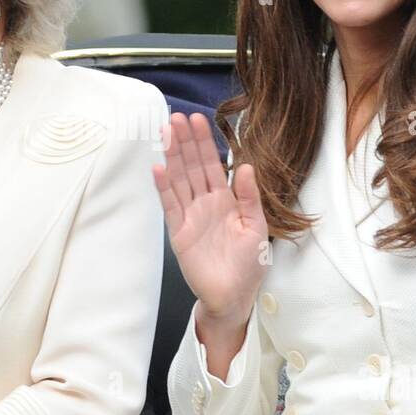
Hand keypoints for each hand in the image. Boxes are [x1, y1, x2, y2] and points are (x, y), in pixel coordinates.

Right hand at [152, 113, 267, 323]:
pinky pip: (170, 206)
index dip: (204, 143)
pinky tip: (158, 168)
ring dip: (172, 156)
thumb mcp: (257, 227)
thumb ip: (250, 197)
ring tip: (166, 133)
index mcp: (225, 200)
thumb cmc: (248, 265)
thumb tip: (248, 167)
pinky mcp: (179, 232)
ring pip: (179, 180)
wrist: (233, 296)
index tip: (197, 120)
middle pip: (192, 166)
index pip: (212, 165)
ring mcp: (190, 216)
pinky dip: (164, 187)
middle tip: (176, 118)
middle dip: (185, 142)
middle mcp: (205, 203)